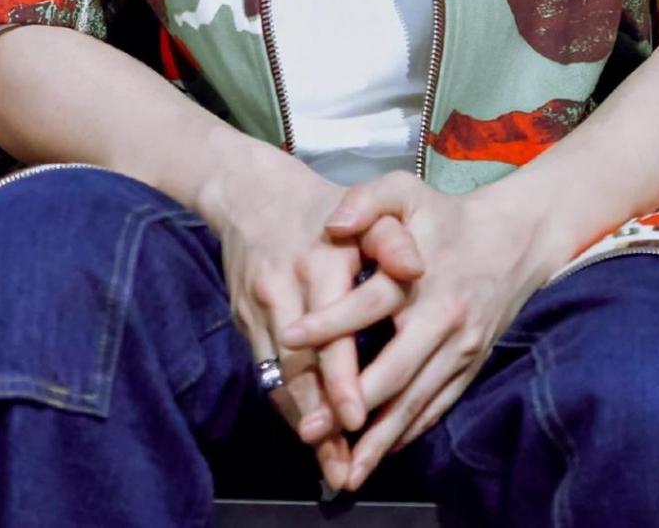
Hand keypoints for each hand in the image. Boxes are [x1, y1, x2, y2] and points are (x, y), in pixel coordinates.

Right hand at [212, 144, 425, 490]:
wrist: (252, 193)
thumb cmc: (324, 205)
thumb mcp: (368, 206)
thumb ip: (393, 237)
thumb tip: (416, 267)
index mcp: (318, 265)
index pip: (330, 334)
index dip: (342, 380)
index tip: (358, 419)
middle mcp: (283, 291)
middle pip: (300, 369)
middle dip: (323, 422)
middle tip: (346, 467)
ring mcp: (257, 309)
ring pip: (279, 378)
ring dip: (304, 424)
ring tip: (331, 465)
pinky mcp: (242, 321)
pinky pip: (265, 372)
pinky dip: (287, 404)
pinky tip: (307, 430)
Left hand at [278, 170, 557, 489]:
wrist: (512, 239)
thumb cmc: (445, 217)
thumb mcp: (405, 193)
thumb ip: (367, 200)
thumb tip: (332, 223)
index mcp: (422, 278)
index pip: (369, 304)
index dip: (329, 324)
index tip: (289, 339)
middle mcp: (444, 319)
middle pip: (394, 372)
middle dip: (350, 405)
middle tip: (309, 429)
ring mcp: (461, 349)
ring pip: (416, 402)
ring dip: (379, 437)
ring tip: (343, 466)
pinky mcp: (470, 366)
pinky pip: (437, 407)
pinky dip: (409, 433)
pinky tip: (381, 451)